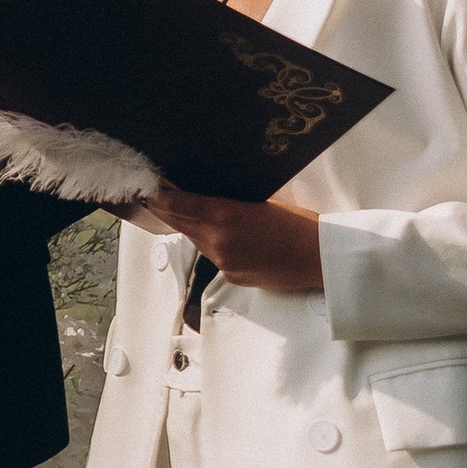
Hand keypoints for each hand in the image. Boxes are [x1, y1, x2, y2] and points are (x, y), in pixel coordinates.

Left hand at [154, 188, 326, 293]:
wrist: (317, 257)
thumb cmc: (298, 224)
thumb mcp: (263, 201)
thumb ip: (231, 202)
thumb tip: (210, 198)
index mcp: (226, 215)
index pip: (179, 205)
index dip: (160, 199)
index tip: (148, 191)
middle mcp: (219, 240)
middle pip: (180, 224)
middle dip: (168, 212)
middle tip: (156, 200)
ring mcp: (224, 261)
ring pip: (196, 241)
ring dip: (191, 229)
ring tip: (187, 215)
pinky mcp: (231, 276)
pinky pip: (213, 258)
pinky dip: (213, 246)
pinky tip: (224, 239)